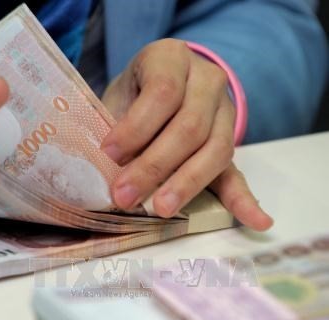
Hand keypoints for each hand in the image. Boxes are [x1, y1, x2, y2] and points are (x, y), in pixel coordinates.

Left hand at [101, 39, 271, 230]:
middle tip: (124, 195)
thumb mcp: (118, 96)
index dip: (136, 126)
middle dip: (154, 165)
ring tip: (161, 209)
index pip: (163, 92)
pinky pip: (238, 170)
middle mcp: (206, 79)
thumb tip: (102, 170)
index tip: (109, 153)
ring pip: (215, 149)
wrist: (159, 85)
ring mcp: (225, 110)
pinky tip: (257, 221)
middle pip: (189, 126)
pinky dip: (245, 199)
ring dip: (186, 184)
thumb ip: (117, 127)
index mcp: (172, 58)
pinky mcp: (230, 141)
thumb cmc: (131, 94)